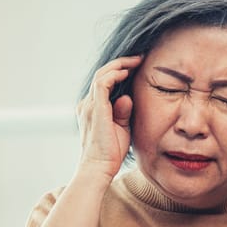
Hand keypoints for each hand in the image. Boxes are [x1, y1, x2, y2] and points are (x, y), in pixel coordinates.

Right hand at [76, 56, 142, 180]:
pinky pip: (102, 83)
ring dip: (119, 65)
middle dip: (120, 64)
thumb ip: (123, 113)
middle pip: (102, 75)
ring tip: (135, 61)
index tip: (136, 67)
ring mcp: (89, 106)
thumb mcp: (121, 129)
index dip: (119, 72)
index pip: (103, 83)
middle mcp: (87, 105)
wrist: (98, 168)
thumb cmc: (110, 153)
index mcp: (92, 109)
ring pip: (101, 75)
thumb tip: (127, 97)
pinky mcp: (95, 108)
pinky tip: (126, 72)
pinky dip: (114, 74)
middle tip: (138, 58)